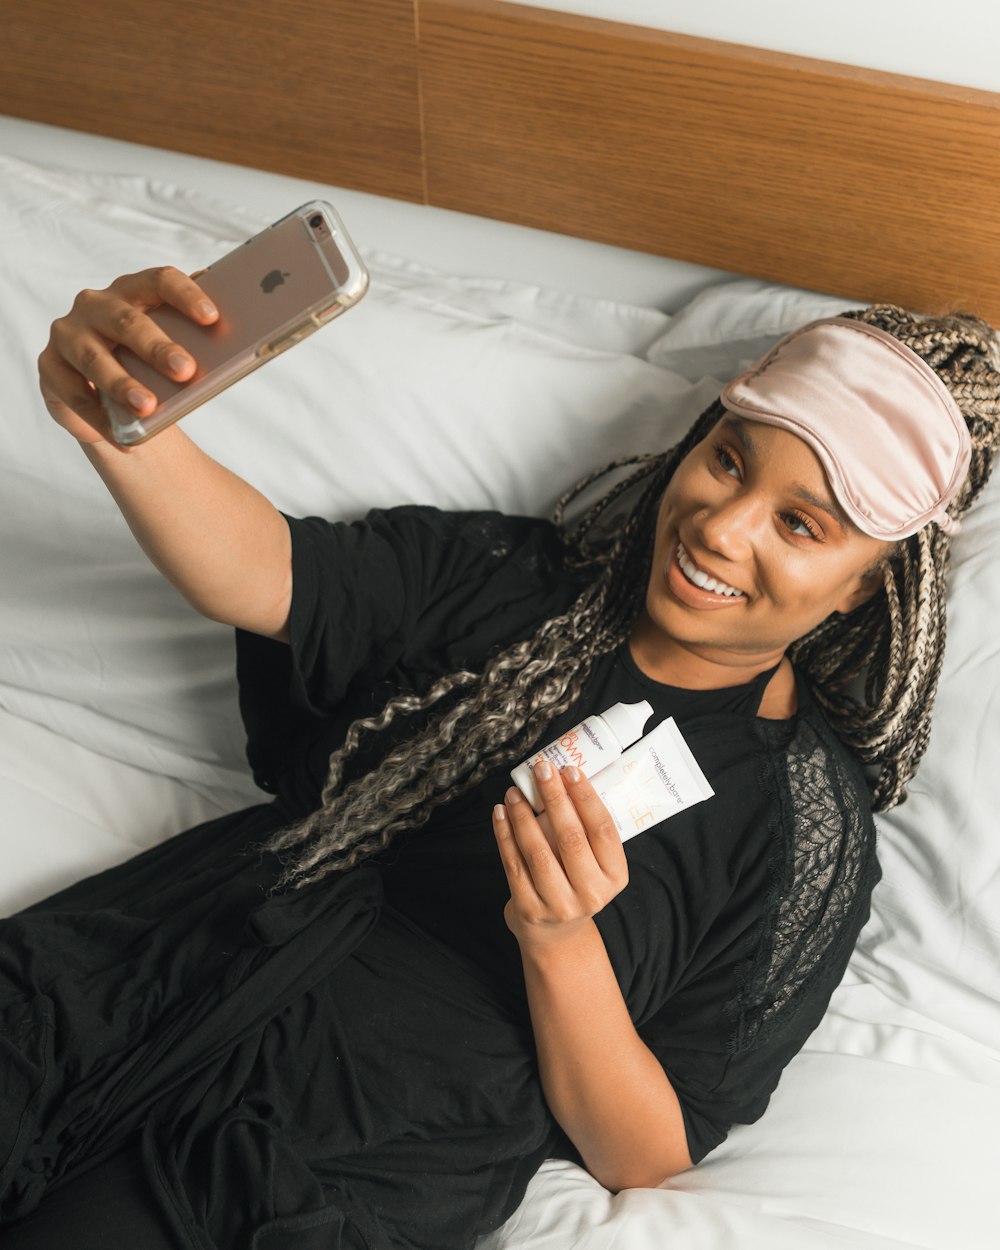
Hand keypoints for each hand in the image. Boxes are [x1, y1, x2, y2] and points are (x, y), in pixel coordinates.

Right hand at [37, 266, 216, 444]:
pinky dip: (99, 420)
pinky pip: (74, 394)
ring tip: (148, 408)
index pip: (160, 280)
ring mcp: (68, 333)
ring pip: (94, 357)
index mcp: (134, 290)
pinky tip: (123, 439)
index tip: (212, 317)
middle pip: (127, 320)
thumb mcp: (172, 351)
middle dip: (157, 347)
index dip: (186, 295)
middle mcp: (96, 304)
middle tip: (186, 371)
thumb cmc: (149, 367)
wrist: (112, 399)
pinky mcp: (49, 366)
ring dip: (122, 384)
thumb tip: (232, 342)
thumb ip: (195, 341)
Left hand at [492, 761, 628, 950]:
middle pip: (571, 837)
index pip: (603, 829)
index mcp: (614, 876)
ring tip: (514, 791)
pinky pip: (513, 864)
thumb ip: (583, 829)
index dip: (585, 797)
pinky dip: (504, 835)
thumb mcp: (593, 863)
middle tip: (541, 770)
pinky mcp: (529, 909)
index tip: (570, 770)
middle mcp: (591, 893)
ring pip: (538, 851)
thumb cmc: (575, 883)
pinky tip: (501, 814)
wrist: (555, 933)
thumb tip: (559, 778)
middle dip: (553, 798)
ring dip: (523, 815)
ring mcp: (559, 904)